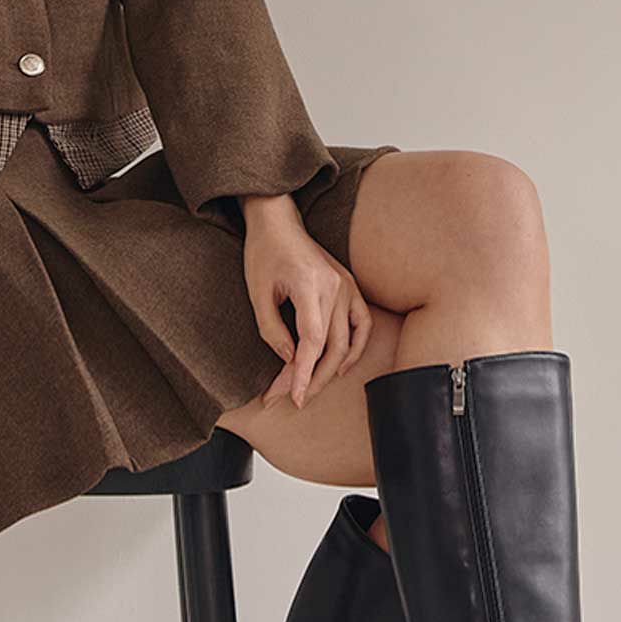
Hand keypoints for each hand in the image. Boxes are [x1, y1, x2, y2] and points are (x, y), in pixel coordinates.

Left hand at [240, 211, 372, 409]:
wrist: (278, 223)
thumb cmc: (264, 254)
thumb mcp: (257, 293)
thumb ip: (272, 330)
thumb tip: (291, 359)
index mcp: (309, 285)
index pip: (313, 340)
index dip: (303, 372)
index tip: (294, 396)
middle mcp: (334, 287)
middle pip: (332, 346)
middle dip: (312, 378)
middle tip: (290, 398)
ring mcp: (346, 286)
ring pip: (348, 340)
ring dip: (331, 370)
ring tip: (311, 388)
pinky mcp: (350, 287)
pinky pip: (363, 323)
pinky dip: (356, 347)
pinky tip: (341, 366)